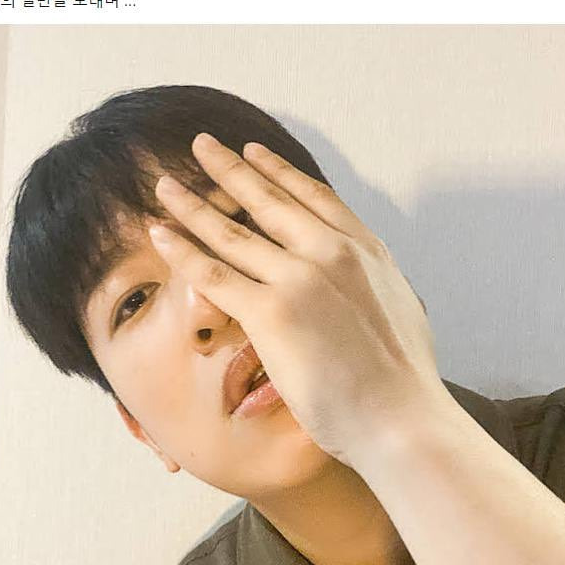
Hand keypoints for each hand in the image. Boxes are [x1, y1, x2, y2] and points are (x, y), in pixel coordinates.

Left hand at [151, 133, 448, 467]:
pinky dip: (183, 252)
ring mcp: (300, 279)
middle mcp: (331, 252)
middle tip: (201, 145)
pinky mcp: (271, 314)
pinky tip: (160, 232)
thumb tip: (363, 280)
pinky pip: (215, 275)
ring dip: (193, 204)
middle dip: (228, 169)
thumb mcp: (401, 308)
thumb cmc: (404, 379)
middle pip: (267, 201)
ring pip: (233, 233)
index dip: (277, 170)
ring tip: (164, 184)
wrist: (401, 419)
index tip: (252, 151)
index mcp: (364, 249)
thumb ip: (372, 282)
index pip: (312, 196)